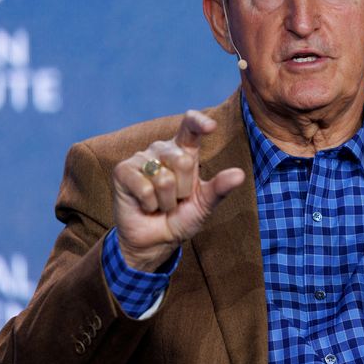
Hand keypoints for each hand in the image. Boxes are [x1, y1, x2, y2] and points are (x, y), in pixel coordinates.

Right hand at [112, 110, 244, 271]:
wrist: (155, 240)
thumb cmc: (181, 217)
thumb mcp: (204, 204)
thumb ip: (220, 188)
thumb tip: (240, 174)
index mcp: (183, 151)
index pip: (190, 127)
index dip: (198, 122)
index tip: (211, 127)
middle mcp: (162, 149)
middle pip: (184, 161)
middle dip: (184, 190)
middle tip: (176, 200)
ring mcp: (141, 158)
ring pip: (164, 178)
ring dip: (166, 201)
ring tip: (160, 204)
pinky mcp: (123, 171)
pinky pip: (145, 188)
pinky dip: (149, 204)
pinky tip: (145, 206)